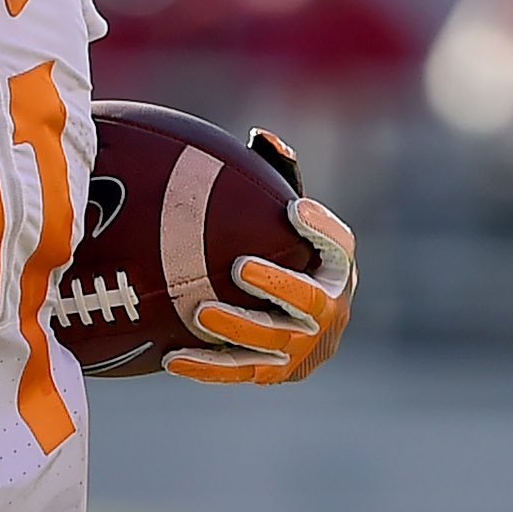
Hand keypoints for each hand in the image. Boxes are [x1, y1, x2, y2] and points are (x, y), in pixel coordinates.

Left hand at [164, 131, 355, 384]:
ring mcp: (303, 349)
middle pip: (311, 304)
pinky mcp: (273, 374)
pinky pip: (239, 373)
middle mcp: (330, 313)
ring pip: (274, 344)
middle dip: (279, 286)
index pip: (341, 248)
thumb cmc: (278, 249)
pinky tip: (171, 356)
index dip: (322, 231)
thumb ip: (276, 178)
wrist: (274, 314)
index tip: (292, 208)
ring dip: (238, 328)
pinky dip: (208, 367)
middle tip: (240, 267)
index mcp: (336, 270)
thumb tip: (261, 137)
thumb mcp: (281, 215)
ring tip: (200, 312)